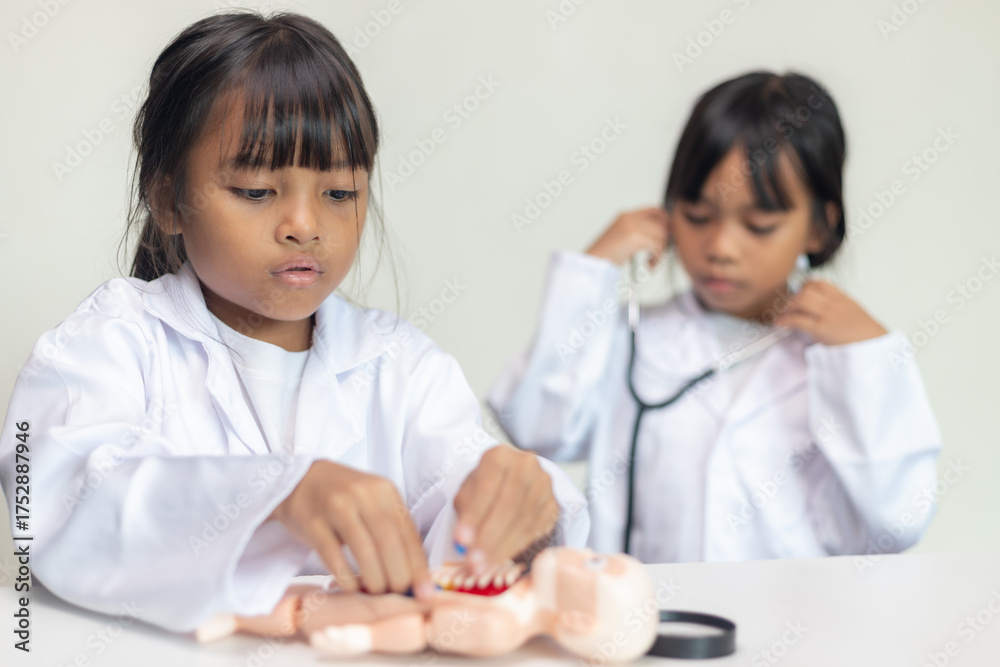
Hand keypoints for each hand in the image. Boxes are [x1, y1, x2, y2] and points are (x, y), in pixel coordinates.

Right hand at [269, 460, 432, 598]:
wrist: (299, 479)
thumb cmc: (344, 498)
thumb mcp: (374, 502)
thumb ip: (394, 529)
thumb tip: (417, 573)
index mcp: (385, 490)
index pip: (408, 533)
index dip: (418, 566)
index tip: (425, 591)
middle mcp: (363, 494)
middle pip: (389, 542)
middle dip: (399, 575)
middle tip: (399, 593)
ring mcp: (336, 506)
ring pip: (364, 550)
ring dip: (375, 578)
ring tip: (377, 592)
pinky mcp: (312, 521)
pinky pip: (333, 555)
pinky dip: (345, 576)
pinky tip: (351, 587)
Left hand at [452, 445, 560, 573]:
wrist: (512, 481)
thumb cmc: (485, 487)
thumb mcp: (468, 491)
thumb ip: (466, 511)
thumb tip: (464, 543)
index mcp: (500, 455)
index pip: (487, 485)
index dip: (474, 514)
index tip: (461, 540)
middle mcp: (526, 465)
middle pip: (507, 504)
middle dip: (488, 537)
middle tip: (472, 563)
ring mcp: (544, 485)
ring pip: (522, 521)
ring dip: (500, 548)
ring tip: (481, 567)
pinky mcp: (554, 505)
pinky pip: (535, 530)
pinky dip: (514, 548)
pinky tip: (498, 560)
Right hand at [585, 207, 669, 267]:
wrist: (592, 263)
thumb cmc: (604, 256)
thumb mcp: (621, 239)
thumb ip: (637, 233)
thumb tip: (660, 236)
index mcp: (625, 216)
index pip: (653, 210)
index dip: (664, 220)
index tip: (667, 233)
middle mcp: (629, 218)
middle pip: (661, 222)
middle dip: (665, 238)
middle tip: (661, 251)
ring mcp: (632, 226)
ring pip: (661, 234)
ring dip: (661, 250)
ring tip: (652, 261)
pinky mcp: (635, 237)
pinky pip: (657, 245)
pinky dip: (657, 257)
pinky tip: (649, 265)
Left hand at [775, 280, 887, 344]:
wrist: (875, 348)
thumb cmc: (866, 336)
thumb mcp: (855, 313)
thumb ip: (840, 307)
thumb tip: (824, 309)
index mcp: (844, 299)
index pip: (820, 283)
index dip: (805, 286)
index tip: (798, 292)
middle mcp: (835, 303)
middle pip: (807, 290)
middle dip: (793, 297)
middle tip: (788, 307)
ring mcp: (828, 315)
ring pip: (800, 300)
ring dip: (787, 307)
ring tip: (784, 315)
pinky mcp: (821, 329)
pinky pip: (796, 319)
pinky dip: (784, 319)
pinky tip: (780, 323)